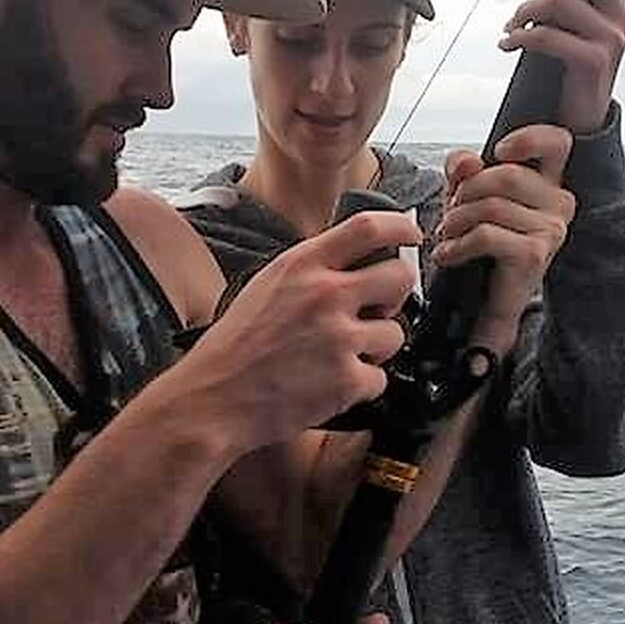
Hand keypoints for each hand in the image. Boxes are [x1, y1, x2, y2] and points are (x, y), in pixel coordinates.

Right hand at [179, 212, 420, 450]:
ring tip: (342, 355)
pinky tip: (332, 384)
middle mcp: (325, 295)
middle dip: (397, 294)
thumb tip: (355, 264)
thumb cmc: (235, 346)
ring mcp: (338, 338)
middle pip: (399, 276)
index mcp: (302, 265)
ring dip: (377, 346)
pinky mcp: (346, 380)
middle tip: (379, 309)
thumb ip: (311, 270)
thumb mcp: (267, 285)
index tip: (412, 233)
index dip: (401, 226)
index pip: (368, 227)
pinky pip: (380, 377)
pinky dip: (361, 385)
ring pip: (396, 332)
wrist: (212, 398)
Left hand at [434, 124, 575, 355]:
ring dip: (456, 221)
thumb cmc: (483, 248)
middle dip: (466, 192)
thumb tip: (468, 161)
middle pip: (506, 175)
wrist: (489, 303)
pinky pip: (486, 234)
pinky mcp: (534, 254)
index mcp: (550, 185)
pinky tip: (448, 255)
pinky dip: (458, 244)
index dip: (528, 138)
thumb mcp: (469, 198)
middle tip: (450, 215)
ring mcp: (552, 230)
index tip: (497, 152)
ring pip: (491, 205)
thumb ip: (464, 171)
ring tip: (447, 236)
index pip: (557, 142)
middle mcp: (560, 204)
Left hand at [498, 0, 624, 133]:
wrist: (575, 124)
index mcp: (614, 1)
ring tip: (510, 27)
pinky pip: (549, 34)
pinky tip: (508, 44)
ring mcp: (610, 38)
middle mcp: (619, 14)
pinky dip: (521, 36)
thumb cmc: (566, 73)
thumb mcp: (563, 25)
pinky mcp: (594, 61)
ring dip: (524, 11)